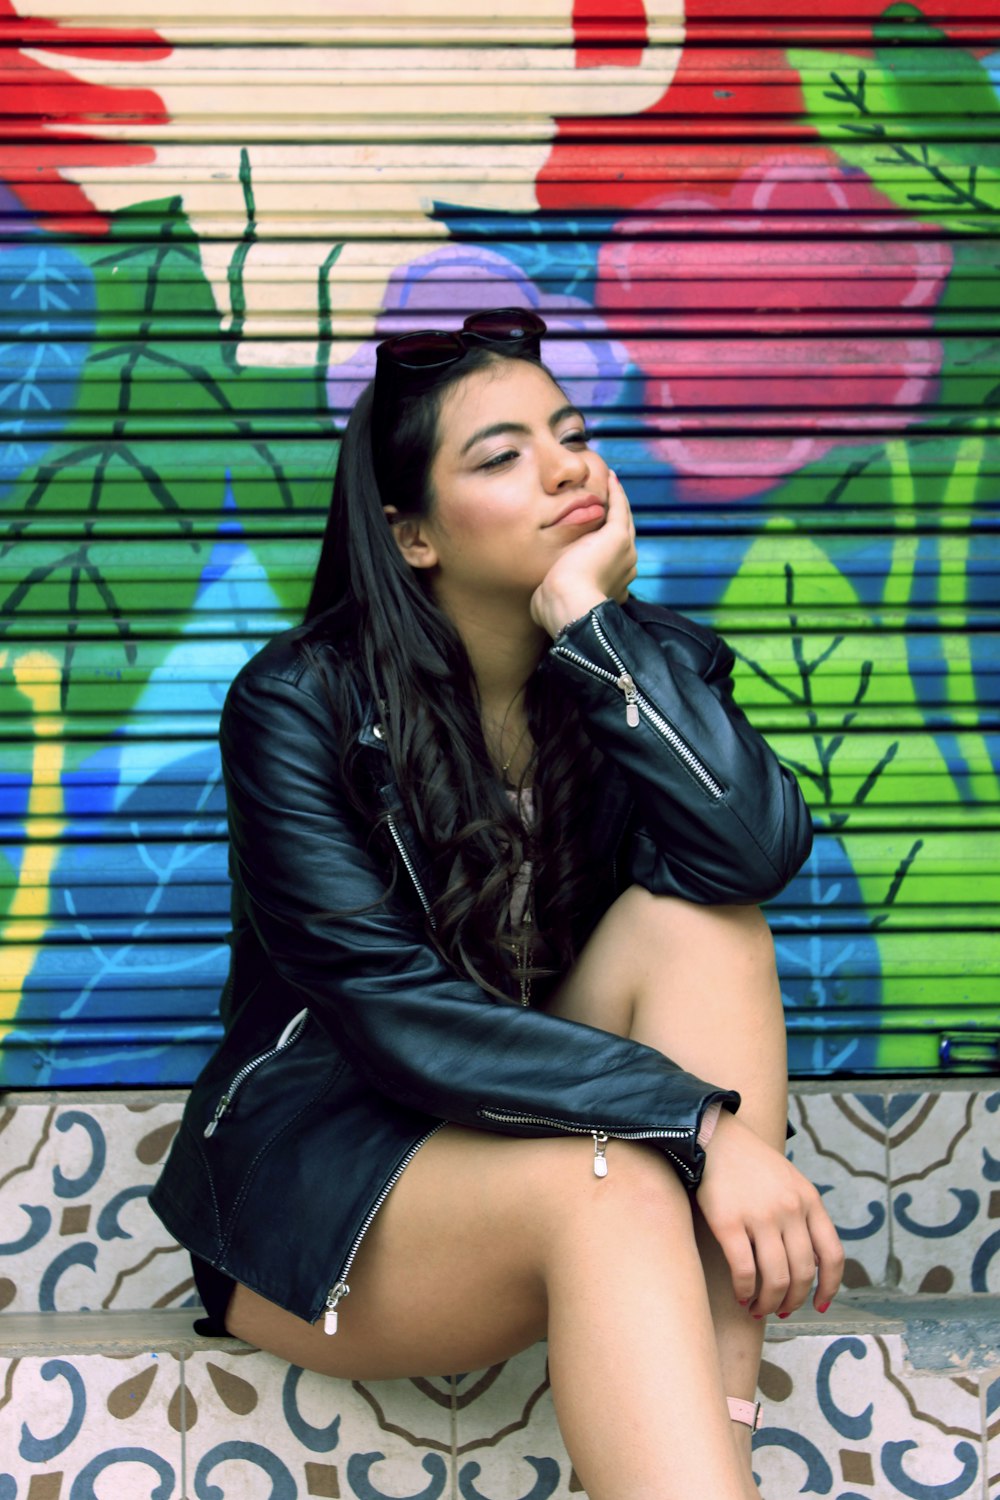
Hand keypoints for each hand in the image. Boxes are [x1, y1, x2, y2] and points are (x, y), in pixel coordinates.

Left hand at [530, 469, 637, 637]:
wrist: (569, 607)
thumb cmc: (556, 611)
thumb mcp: (555, 601)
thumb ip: (553, 595)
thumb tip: (540, 598)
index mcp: (614, 586)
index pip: (613, 561)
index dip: (605, 546)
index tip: (596, 534)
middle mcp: (626, 568)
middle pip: (623, 537)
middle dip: (616, 519)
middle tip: (610, 500)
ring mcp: (625, 552)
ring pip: (623, 520)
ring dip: (618, 501)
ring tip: (611, 483)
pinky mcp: (617, 537)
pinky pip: (619, 508)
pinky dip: (616, 493)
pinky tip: (610, 478)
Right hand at [695, 1109, 843, 1318]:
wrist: (714, 1137)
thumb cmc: (751, 1164)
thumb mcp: (790, 1181)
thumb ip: (804, 1215)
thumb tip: (810, 1263)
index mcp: (809, 1200)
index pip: (832, 1255)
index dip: (829, 1287)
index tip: (820, 1305)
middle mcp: (790, 1210)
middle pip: (802, 1273)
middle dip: (794, 1300)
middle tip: (782, 1310)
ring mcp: (760, 1216)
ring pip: (776, 1278)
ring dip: (770, 1303)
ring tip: (759, 1308)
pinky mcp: (729, 1222)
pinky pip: (744, 1271)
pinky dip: (745, 1291)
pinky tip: (741, 1296)